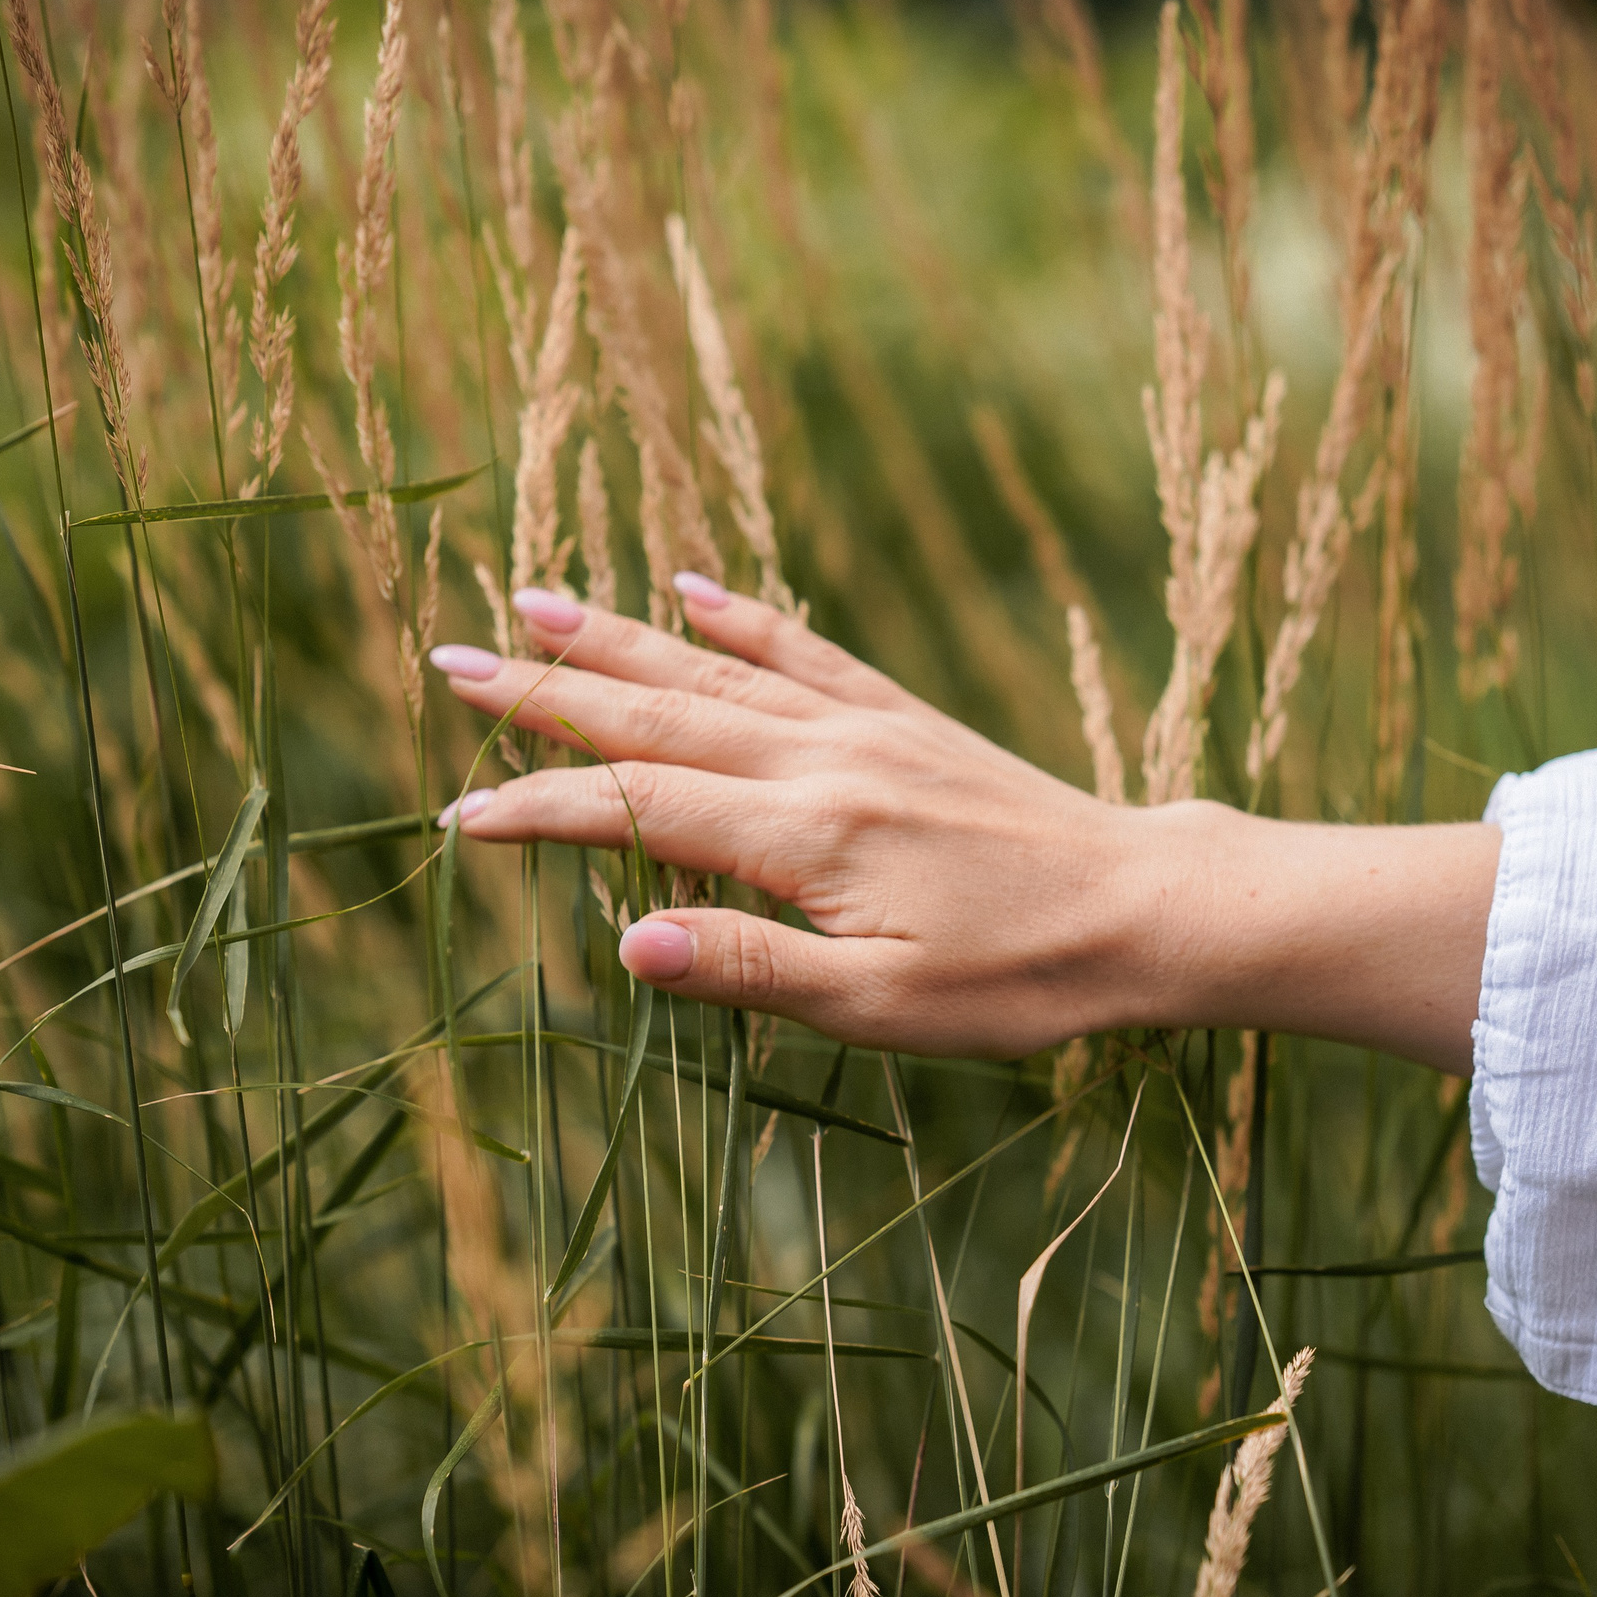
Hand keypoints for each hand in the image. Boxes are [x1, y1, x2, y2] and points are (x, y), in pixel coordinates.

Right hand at [433, 575, 1497, 1069]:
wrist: (1148, 908)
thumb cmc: (1020, 980)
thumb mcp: (884, 1006)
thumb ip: (752, 968)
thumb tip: (626, 941)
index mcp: (806, 833)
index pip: (640, 808)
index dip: (541, 810)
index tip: (457, 813)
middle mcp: (823, 757)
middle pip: (657, 713)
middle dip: (547, 691)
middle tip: (448, 659)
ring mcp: (866, 727)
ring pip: (717, 669)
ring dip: (621, 636)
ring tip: (535, 598)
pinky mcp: (907, 721)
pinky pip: (808, 651)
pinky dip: (745, 620)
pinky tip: (698, 590)